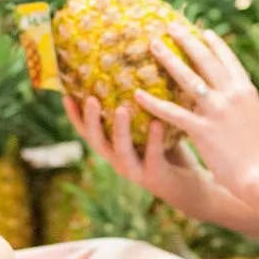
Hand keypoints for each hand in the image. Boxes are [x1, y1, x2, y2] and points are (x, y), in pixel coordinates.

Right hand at [64, 94, 215, 218]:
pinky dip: (154, 139)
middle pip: (97, 141)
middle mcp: (119, 161)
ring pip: (121, 151)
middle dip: (91, 120)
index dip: (75, 116)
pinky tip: (157, 122)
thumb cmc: (170, 152)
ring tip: (121, 109)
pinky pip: (152, 156)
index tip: (65, 95)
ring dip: (119, 130)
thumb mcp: (151, 128)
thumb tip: (137, 69)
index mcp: (113, 149)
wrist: (193, 189)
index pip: (88, 132)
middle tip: (91, 98)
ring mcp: (136, 171)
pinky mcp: (156, 177)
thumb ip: (142, 108)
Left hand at [134, 23, 258, 197]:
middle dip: (186, 40)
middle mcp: (232, 95)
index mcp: (246, 92)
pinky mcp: (202, 130)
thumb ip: (240, 105)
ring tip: (152, 45)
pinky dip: (153, 102)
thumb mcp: (254, 120)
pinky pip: (172, 112)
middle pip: (205, 60)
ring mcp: (216, 111)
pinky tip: (137, 93)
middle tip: (170, 27)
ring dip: (168, 58)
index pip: (228, 60)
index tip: (203, 31)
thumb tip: (230, 98)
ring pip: (187, 78)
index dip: (215, 44)